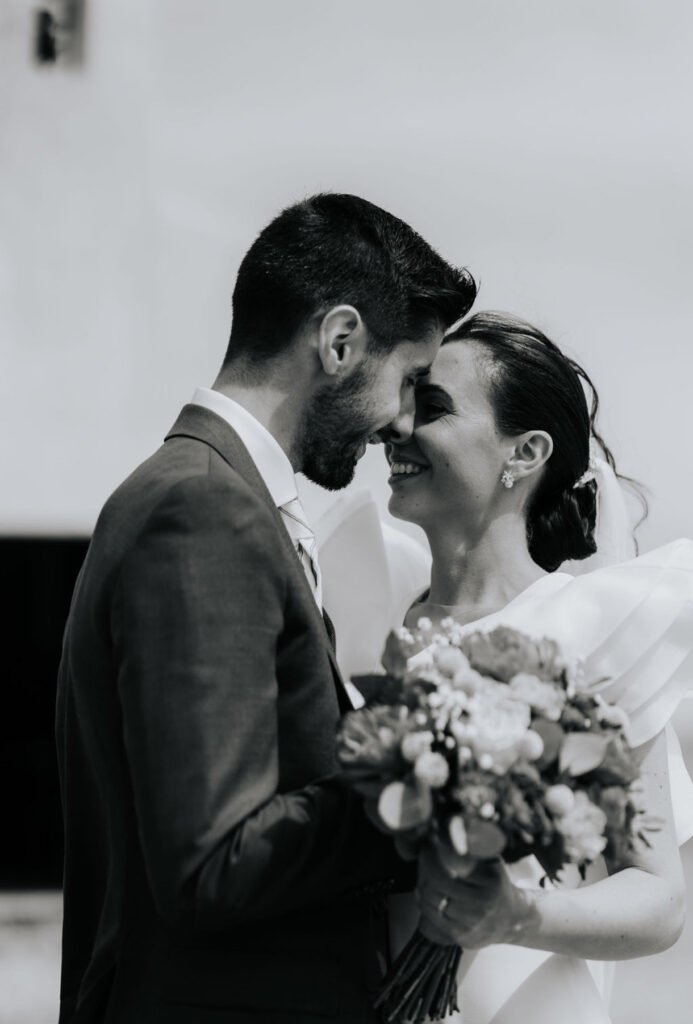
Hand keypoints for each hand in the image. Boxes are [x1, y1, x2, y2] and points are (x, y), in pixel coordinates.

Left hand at [417, 847, 537, 948]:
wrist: (512, 919)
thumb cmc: (497, 883)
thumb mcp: (491, 861)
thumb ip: (472, 846)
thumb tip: (448, 827)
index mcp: (490, 881)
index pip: (449, 867)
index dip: (432, 855)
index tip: (428, 844)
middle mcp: (482, 904)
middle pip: (438, 885)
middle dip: (425, 869)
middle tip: (423, 859)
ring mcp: (471, 924)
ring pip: (431, 903)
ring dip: (422, 887)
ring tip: (424, 876)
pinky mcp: (462, 938)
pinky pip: (431, 921)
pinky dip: (425, 906)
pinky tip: (426, 896)